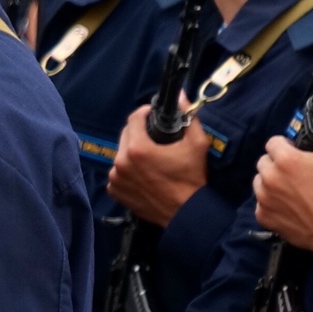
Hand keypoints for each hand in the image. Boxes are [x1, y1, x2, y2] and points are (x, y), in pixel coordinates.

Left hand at [108, 104, 209, 225]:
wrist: (186, 214)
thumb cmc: (191, 179)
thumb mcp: (197, 144)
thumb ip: (188, 118)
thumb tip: (181, 97)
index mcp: (137, 149)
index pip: (133, 119)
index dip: (144, 112)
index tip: (152, 114)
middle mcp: (121, 163)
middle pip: (125, 135)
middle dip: (138, 132)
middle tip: (154, 137)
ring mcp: (116, 178)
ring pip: (121, 154)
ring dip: (132, 152)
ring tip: (149, 157)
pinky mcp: (115, 191)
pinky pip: (118, 173)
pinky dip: (127, 170)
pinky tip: (143, 174)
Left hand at [254, 117, 312, 251]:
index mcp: (286, 160)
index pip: (272, 142)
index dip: (284, 146)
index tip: (294, 152)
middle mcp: (270, 177)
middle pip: (263, 162)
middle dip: (276, 164)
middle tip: (294, 172)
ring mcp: (265, 198)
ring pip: (259, 182)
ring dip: (270, 182)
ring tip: (290, 189)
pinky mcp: (265, 216)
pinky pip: (260, 204)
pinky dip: (270, 204)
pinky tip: (287, 205)